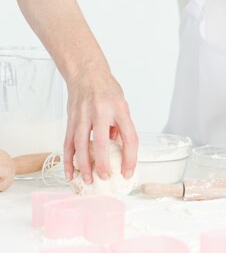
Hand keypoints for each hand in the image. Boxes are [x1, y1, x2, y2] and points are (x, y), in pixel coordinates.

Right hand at [63, 68, 137, 183]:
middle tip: (106, 177)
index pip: (129, 138)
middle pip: (102, 142)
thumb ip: (122, 127)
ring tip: (88, 180)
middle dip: (103, 164)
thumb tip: (120, 152)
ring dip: (83, 165)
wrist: (86, 73)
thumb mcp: (122, 105)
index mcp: (120, 109)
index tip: (127, 172)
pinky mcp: (70, 119)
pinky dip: (68, 159)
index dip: (130, 158)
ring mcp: (83, 116)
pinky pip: (68, 143)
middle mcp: (101, 112)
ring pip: (81, 145)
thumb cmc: (107, 89)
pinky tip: (70, 172)